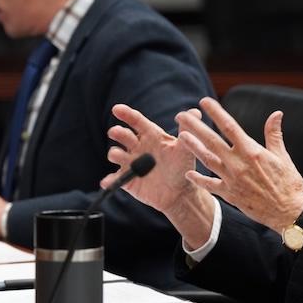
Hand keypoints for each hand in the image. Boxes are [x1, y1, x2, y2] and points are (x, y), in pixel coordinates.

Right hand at [105, 104, 213, 246]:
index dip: (127, 114)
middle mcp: (138, 147)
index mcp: (150, 135)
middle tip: (115, 132)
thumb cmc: (182, 167)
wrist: (180, 193)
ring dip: (114, 154)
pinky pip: (116, 180)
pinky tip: (107, 182)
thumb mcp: (185, 149)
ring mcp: (131, 163)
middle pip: (124, 136)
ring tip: (116, 155)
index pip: (136, 121)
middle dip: (118, 133)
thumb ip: (187, 132)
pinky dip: (110, 180)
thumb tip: (194, 112)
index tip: (116, 109)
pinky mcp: (127, 180)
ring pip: (117, 155)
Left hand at [179, 97, 302, 232]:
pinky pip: (210, 185)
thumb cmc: (288, 183)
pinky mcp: (231, 195)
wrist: (289, 212)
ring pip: (208, 159)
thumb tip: (276, 114)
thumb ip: (274, 134)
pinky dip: (199, 179)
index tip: (204, 102)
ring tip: (180, 136)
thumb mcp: (282, 156)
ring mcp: (232, 179)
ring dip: (193, 147)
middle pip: (212, 140)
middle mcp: (239, 163)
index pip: (230, 126)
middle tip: (181, 116)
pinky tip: (189, 173)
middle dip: (195, 126)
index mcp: (252, 151)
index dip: (216, 113)